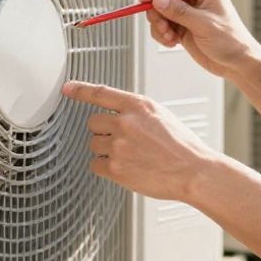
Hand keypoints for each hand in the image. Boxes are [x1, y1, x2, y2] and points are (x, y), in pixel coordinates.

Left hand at [62, 80, 221, 201]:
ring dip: (106, 151)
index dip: (80, 90)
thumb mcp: (161, 115)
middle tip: (123, 141)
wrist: (192, 171)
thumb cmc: (181, 146)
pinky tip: (125, 168)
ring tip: (131, 156)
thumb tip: (117, 115)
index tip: (68, 89)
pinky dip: (105, 168)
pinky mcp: (115, 168)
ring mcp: (118, 146)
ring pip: (94, 145)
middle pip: (93, 123)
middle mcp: (125, 122)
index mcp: (138, 105)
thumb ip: (136, 112)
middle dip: (104, 132)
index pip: (101, 93)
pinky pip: (95, 165)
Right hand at [138, 0, 260, 78]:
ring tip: (170, 38)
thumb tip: (158, 0)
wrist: (236, 63)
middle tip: (162, 27)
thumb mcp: (204, 25)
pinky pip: (162, 25)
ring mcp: (187, 12)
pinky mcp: (181, 26)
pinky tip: (173, 42)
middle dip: (158, 12)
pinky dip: (162, 34)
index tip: (144, 0)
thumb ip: (180, 12)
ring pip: (159, 11)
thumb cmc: (231, 41)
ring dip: (160, 26)